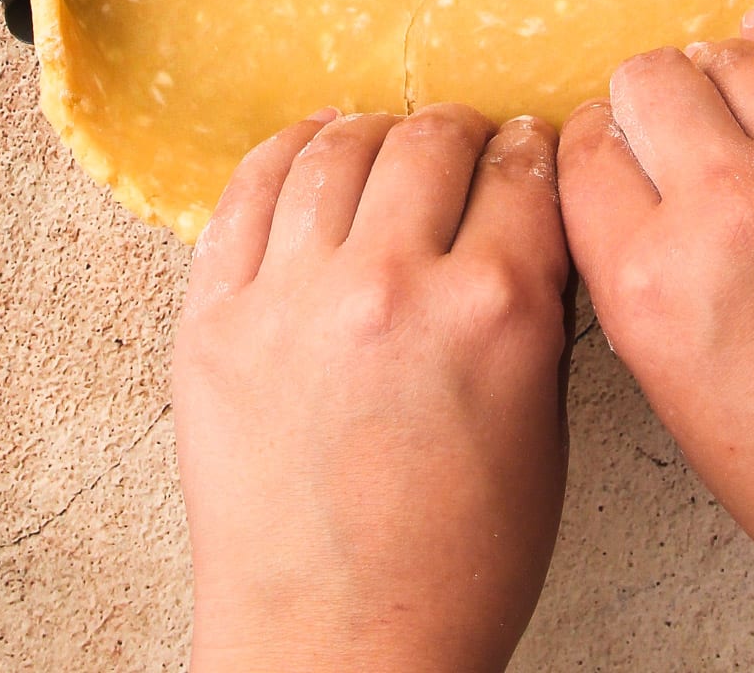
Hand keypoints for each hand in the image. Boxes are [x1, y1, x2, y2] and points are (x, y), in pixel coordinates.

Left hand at [174, 104, 572, 672]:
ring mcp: (291, 299)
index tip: (526, 146)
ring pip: (335, 150)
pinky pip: (245, 195)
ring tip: (385, 142)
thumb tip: (522, 213)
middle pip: (429, 143)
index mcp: (491, 314)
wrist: (338, 653)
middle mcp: (390, 287)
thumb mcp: (539, 429)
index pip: (521, 174)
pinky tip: (309, 146)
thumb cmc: (453, 566)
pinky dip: (284, 154)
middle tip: (462, 142)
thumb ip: (536, 309)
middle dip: (459, 132)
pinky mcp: (214, 321)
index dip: (530, 149)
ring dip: (373, 133)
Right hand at [558, 10, 753, 671]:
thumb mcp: (670, 388)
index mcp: (653, 283)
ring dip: (722, 75)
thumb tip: (620, 171)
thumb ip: (629, 268)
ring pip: (735, 54)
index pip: (585, 148)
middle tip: (671, 125)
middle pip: (649, 81)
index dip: (597, 144)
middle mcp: (732, 211)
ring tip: (731, 99)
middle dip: (648, 101)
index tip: (616, 149)